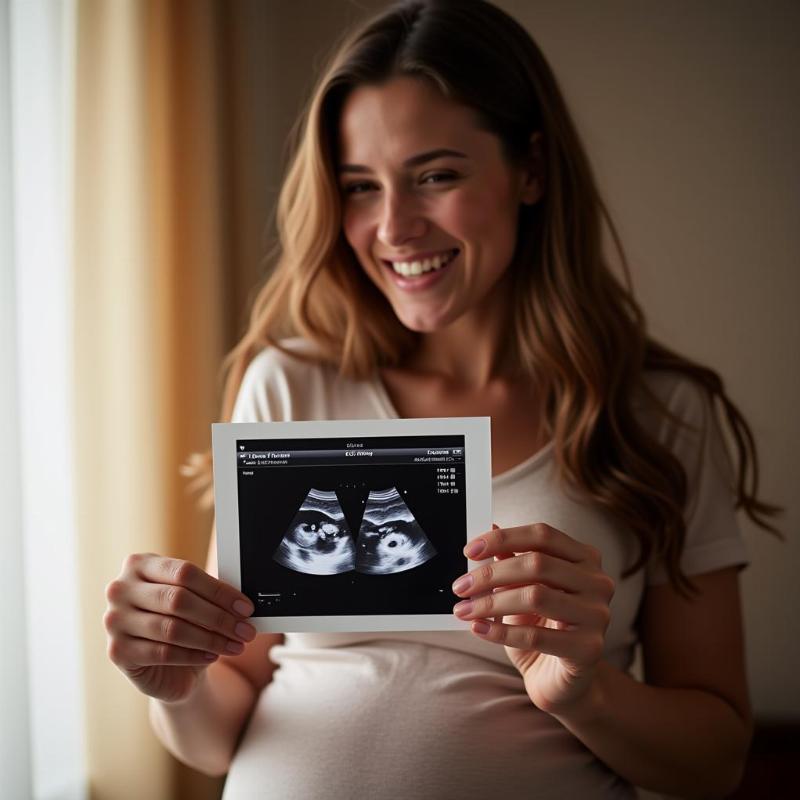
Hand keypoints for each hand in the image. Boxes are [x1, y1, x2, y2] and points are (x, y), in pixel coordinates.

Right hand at [104, 553, 256, 702]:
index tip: (246, 607)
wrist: (162, 663)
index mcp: (140, 564)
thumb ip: (210, 594)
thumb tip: (242, 601)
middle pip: (178, 600)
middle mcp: (121, 589)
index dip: (219, 591)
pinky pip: (162, 653)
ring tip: (235, 645)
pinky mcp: (117, 651)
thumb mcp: (194, 600)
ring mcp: (114, 620)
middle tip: (245, 630)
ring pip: (172, 628)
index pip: (185, 572)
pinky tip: (212, 656)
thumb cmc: (180, 621)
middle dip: (219, 617)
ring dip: (211, 639)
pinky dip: (193, 655)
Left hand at [451, 523, 614, 716]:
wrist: (564, 682)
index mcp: (584, 558)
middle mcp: (598, 582)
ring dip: (491, 603)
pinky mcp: (589, 648)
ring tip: (463, 609)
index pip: (542, 535)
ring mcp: (597, 615)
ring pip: (535, 597)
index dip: (503, 538)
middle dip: (491, 574)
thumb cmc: (543, 628)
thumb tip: (490, 527)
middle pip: (537, 564)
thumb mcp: (524, 590)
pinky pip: (536, 636)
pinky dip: (500, 631)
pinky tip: (478, 629)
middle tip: (460, 586)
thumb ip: (512, 561)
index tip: (470, 551)